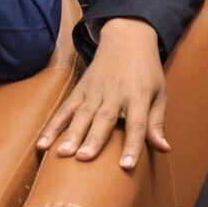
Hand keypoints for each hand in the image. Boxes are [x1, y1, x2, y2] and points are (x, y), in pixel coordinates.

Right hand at [37, 18, 169, 169]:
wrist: (128, 40)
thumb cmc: (147, 72)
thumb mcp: (159, 92)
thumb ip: (157, 121)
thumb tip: (164, 148)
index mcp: (139, 94)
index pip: (137, 122)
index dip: (133, 144)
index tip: (126, 166)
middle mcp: (116, 93)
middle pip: (105, 118)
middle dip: (94, 138)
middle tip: (84, 158)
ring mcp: (95, 91)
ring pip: (82, 114)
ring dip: (72, 134)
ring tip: (63, 153)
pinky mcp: (80, 90)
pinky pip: (65, 109)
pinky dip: (53, 126)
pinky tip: (43, 143)